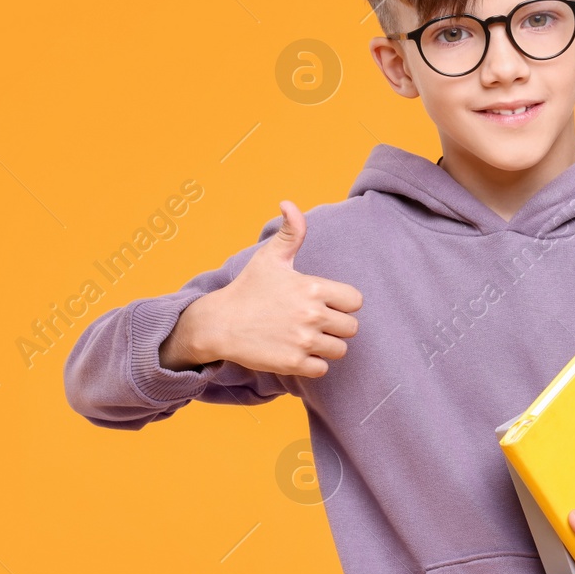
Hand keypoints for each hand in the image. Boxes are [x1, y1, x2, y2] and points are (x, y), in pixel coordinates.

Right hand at [159, 200, 362, 376]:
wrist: (218, 324)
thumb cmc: (248, 288)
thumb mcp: (270, 257)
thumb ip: (290, 231)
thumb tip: (289, 203)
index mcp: (313, 288)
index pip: (356, 301)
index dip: (343, 302)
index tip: (327, 302)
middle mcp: (312, 315)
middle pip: (351, 328)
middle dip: (337, 325)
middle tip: (314, 321)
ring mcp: (303, 341)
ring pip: (339, 350)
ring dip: (326, 346)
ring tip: (305, 336)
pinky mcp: (293, 364)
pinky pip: (322, 369)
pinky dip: (313, 364)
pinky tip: (297, 351)